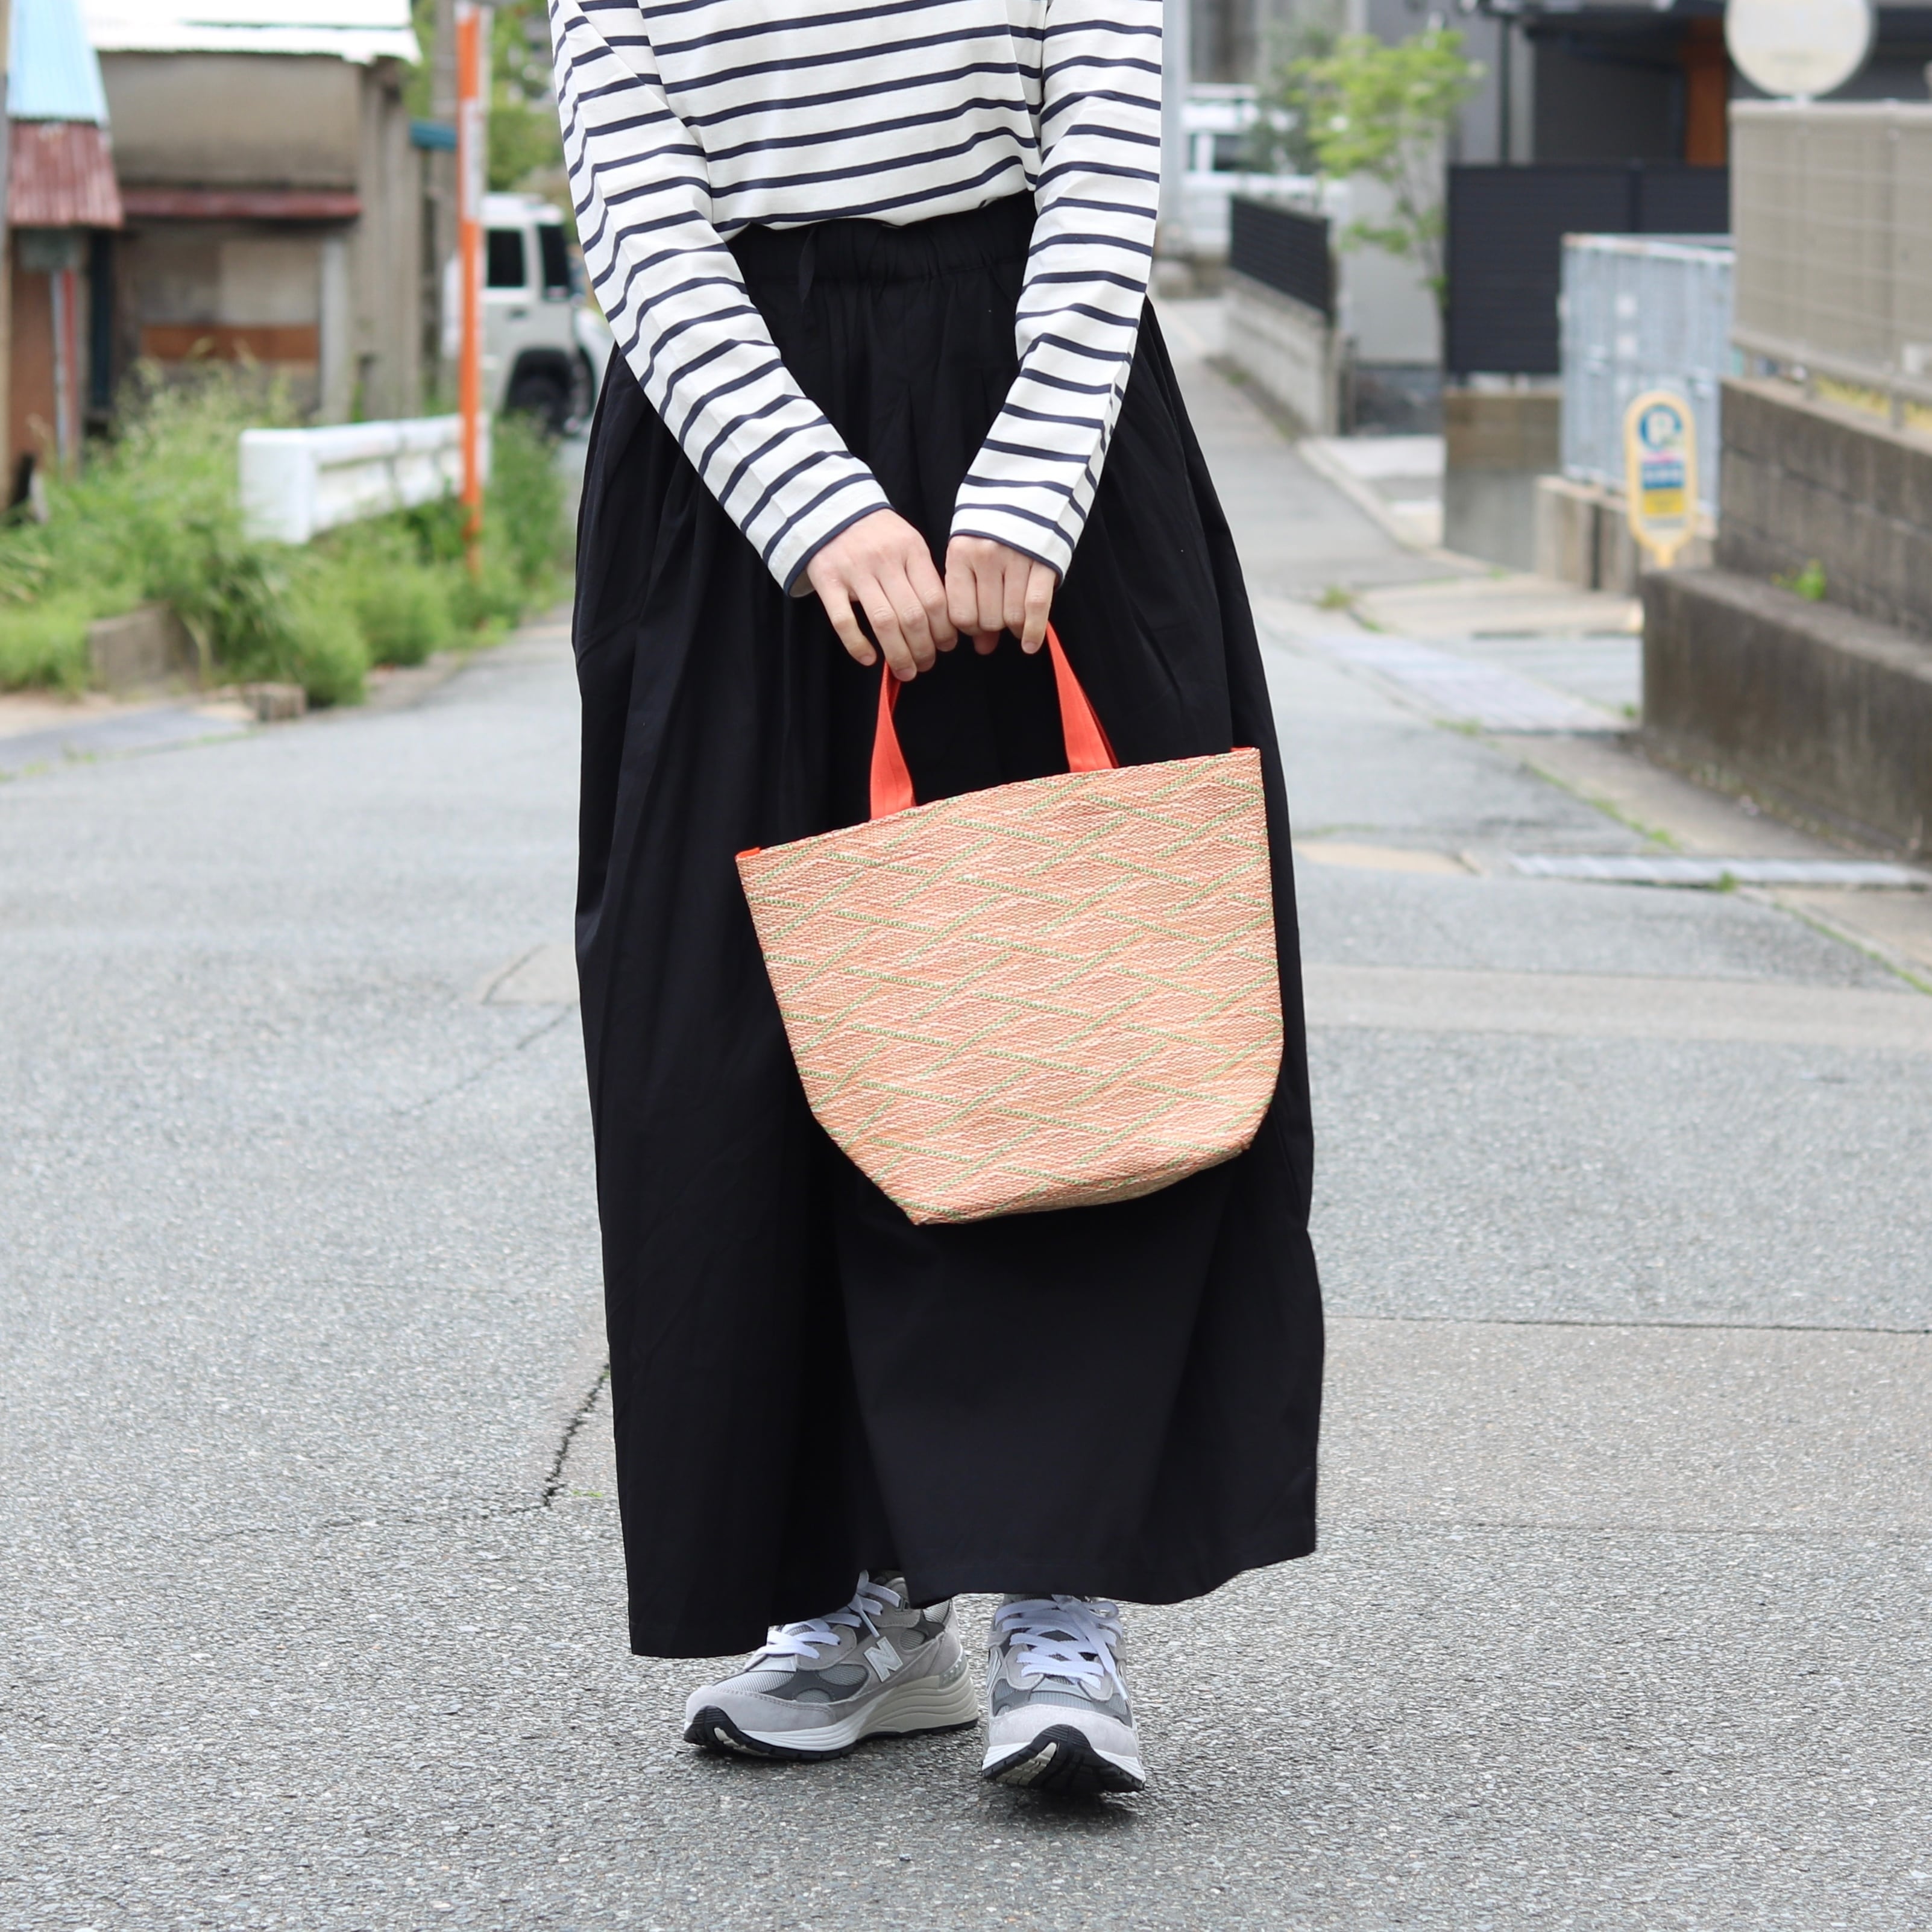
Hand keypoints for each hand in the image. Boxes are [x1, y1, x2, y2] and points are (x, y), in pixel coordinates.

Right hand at [804, 510, 955, 681]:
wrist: (831, 508)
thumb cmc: (877, 533)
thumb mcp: (908, 542)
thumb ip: (923, 575)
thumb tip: (943, 622)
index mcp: (911, 550)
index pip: (935, 599)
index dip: (944, 630)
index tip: (946, 646)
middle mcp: (885, 560)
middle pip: (912, 616)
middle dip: (924, 649)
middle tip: (926, 665)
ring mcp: (855, 570)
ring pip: (883, 622)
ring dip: (899, 654)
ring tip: (906, 671)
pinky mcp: (827, 579)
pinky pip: (844, 620)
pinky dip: (857, 644)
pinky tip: (869, 660)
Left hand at [944, 536, 1057, 654]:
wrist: (1027, 490)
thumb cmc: (992, 530)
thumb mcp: (971, 557)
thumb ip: (971, 599)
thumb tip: (983, 648)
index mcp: (961, 554)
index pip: (961, 614)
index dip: (970, 627)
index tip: (977, 623)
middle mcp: (985, 556)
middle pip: (987, 619)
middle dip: (993, 626)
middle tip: (998, 616)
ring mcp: (1015, 558)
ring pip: (1011, 617)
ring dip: (1014, 627)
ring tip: (1016, 621)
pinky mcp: (1042, 562)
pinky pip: (1036, 607)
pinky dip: (1034, 631)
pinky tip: (1030, 644)